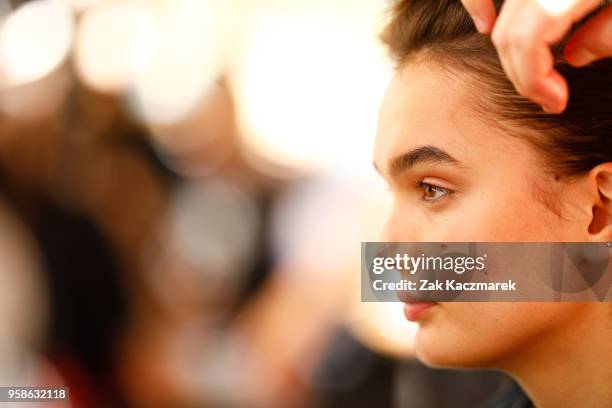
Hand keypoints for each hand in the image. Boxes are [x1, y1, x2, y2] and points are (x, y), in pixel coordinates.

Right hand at [461, 0, 611, 112]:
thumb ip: (609, 33)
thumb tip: (577, 57)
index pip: (525, 42)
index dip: (534, 80)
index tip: (556, 102)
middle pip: (508, 31)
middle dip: (521, 73)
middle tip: (546, 96)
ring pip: (502, 16)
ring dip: (507, 46)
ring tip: (526, 70)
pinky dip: (478, 4)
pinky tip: (484, 21)